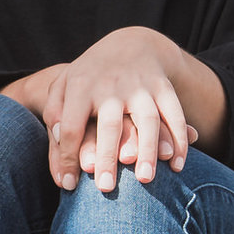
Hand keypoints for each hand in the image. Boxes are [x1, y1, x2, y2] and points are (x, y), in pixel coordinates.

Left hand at [3, 27, 224, 192]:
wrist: (130, 44)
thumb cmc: (89, 77)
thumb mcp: (64, 86)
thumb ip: (54, 114)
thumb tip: (57, 142)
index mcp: (81, 86)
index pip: (71, 125)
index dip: (68, 155)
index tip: (70, 185)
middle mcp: (111, 85)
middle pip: (109, 124)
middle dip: (108, 156)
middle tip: (105, 189)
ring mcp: (141, 86)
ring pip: (148, 119)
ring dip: (148, 150)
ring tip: (145, 180)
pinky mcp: (164, 88)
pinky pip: (175, 115)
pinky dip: (179, 141)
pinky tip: (176, 166)